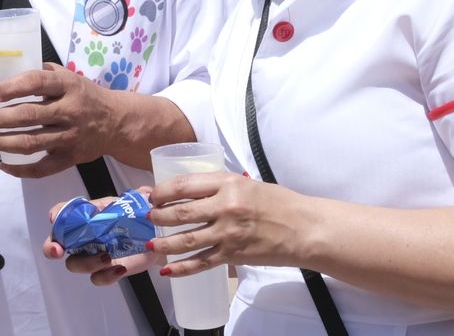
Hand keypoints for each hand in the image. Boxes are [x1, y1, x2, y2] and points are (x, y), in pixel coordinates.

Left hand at [0, 63, 115, 178]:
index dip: (14, 87)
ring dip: (5, 142)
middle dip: (2, 118)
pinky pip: (43, 168)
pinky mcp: (71, 157)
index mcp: (69, 86)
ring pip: (33, 142)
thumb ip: (44, 74)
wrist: (116, 122)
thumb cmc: (85, 96)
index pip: (38, 82)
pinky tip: (5, 165)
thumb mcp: (70, 77)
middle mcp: (70, 111)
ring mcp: (71, 136)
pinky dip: (21, 169)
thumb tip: (9, 74)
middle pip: (30, 115)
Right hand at [41, 192, 158, 285]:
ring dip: (86, 262)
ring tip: (107, 257)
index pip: (62, 215)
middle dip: (52, 248)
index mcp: (85, 219)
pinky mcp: (106, 271)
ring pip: (75, 264)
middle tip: (59, 250)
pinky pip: (98, 278)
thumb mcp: (128, 205)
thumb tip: (143, 192)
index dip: (55, 216)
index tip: (54, 218)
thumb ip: (133, 197)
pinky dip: (106, 276)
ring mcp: (92, 256)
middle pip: (57, 246)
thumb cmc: (133, 219)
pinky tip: (120, 268)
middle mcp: (83, 239)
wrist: (151, 238)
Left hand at [147, 172, 307, 276]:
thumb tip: (191, 192)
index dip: (162, 191)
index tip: (153, 195)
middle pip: (180, 212)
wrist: (304, 229)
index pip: (184, 185)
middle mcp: (225, 207)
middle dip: (158, 216)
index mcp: (228, 183)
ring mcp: (228, 233)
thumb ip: (220, 187)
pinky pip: (201, 262)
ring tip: (151, 244)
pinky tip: (168, 270)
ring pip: (186, 240)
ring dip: (164, 243)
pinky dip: (182, 268)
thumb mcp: (247, 183)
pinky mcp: (233, 254)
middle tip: (149, 218)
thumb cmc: (279, 203)